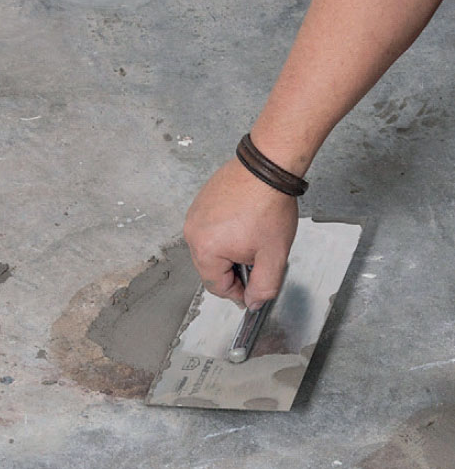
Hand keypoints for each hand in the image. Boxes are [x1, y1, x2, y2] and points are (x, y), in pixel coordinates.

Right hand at [184, 158, 297, 309]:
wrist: (267, 166)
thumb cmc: (269, 205)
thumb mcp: (274, 255)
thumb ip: (263, 286)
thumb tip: (252, 302)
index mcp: (205, 250)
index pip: (216, 286)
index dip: (238, 292)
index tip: (252, 289)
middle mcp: (193, 233)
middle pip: (210, 268)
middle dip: (234, 268)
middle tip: (257, 256)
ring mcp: (194, 216)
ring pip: (210, 248)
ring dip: (229, 250)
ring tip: (251, 235)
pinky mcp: (200, 203)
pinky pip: (209, 229)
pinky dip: (225, 232)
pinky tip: (244, 222)